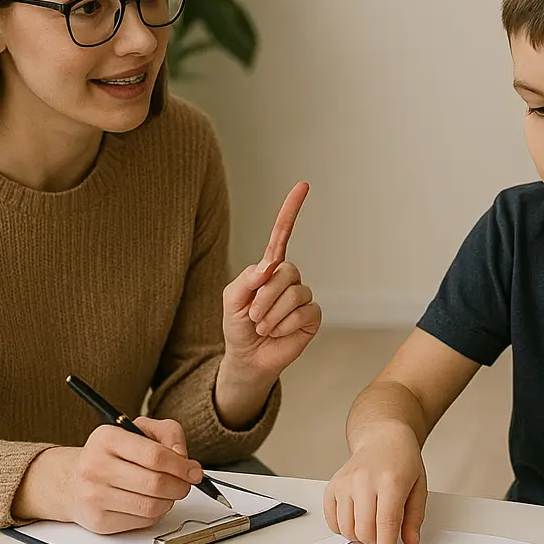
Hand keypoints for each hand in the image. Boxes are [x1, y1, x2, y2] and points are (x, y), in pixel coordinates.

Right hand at [66, 418, 200, 533]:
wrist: (72, 481)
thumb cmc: (112, 454)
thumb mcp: (139, 429)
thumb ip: (168, 434)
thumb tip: (184, 459)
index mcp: (107, 438)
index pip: (155, 456)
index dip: (181, 466)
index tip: (194, 471)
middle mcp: (95, 466)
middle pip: (156, 483)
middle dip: (180, 485)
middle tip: (186, 483)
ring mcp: (94, 495)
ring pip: (152, 505)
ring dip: (170, 500)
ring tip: (168, 491)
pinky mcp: (99, 520)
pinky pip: (143, 521)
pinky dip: (155, 513)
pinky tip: (149, 501)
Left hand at [221, 181, 320, 390]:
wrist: (248, 358)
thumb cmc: (238, 326)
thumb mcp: (230, 300)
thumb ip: (246, 279)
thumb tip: (269, 267)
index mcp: (269, 268)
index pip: (282, 235)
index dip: (291, 210)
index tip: (303, 186)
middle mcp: (289, 279)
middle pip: (286, 272)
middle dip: (265, 296)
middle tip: (253, 315)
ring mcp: (302, 297)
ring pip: (296, 294)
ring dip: (272, 314)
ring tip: (262, 327)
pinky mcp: (312, 316)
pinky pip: (304, 312)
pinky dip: (285, 325)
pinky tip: (277, 333)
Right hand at [322, 426, 428, 543]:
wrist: (382, 438)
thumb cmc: (403, 461)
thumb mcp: (419, 486)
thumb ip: (415, 517)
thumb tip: (410, 542)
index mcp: (391, 480)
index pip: (386, 524)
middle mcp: (364, 480)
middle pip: (365, 531)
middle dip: (375, 543)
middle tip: (385, 532)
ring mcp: (345, 482)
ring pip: (347, 530)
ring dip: (361, 536)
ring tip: (373, 520)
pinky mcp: (332, 486)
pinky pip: (333, 522)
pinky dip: (345, 528)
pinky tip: (357, 515)